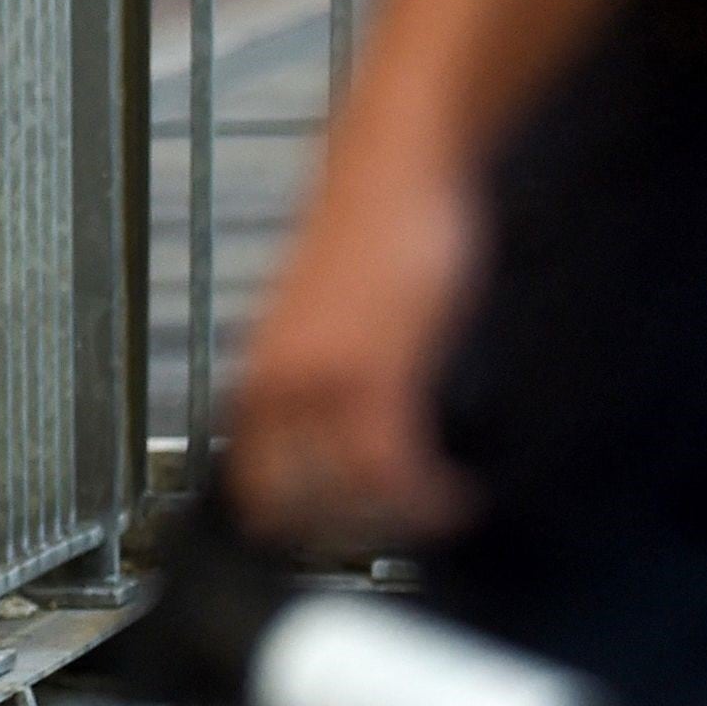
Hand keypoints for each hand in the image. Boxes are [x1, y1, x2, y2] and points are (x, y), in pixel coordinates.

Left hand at [226, 111, 483, 553]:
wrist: (396, 164)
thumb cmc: (373, 231)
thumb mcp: (332, 319)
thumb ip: (323, 373)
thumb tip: (339, 431)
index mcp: (258, 371)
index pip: (248, 481)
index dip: (289, 523)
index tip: (338, 540)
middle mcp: (274, 381)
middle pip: (287, 503)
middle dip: (346, 534)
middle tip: (400, 536)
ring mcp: (319, 379)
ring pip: (343, 496)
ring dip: (397, 522)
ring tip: (436, 516)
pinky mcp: (375, 371)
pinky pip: (389, 465)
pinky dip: (427, 497)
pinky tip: (458, 497)